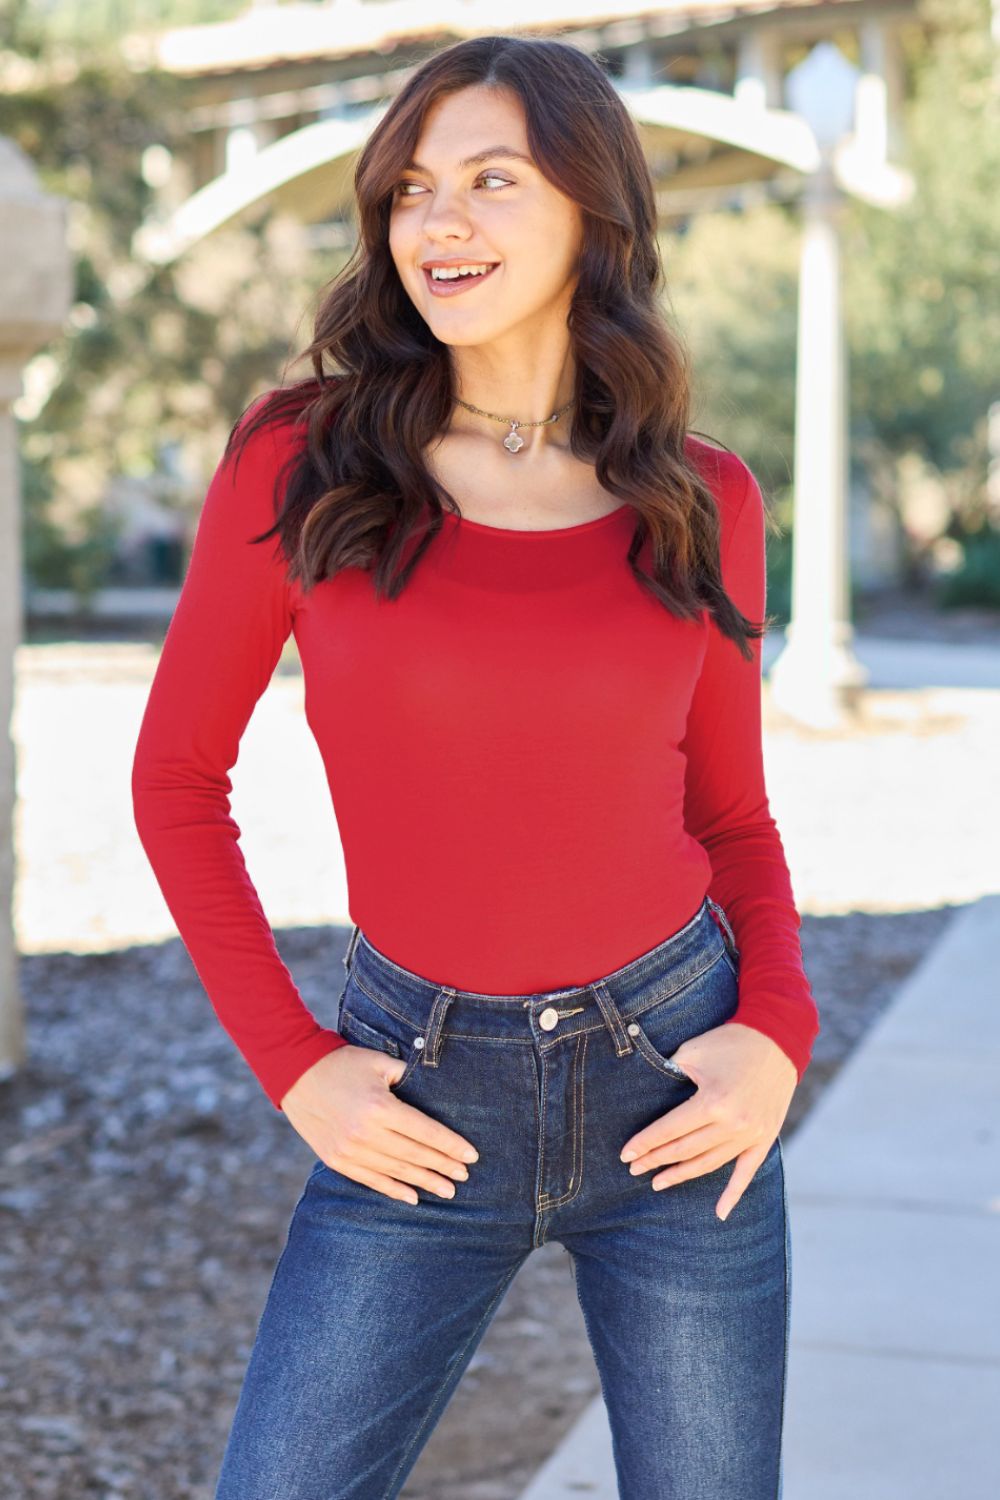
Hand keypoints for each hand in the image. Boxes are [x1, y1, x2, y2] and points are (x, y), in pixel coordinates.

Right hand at [280, 1044, 479, 1204]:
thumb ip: (408, 1077)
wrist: (295, 1075)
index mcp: (380, 1107)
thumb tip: (435, 1091)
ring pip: (396, 1171)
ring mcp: (350, 1150)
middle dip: (443, 1166)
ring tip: (448, 1190)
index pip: (425, 1131)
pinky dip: (394, 1190)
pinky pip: (371, 1180)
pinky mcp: (337, 1160)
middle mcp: (366, 1133)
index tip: (471, 1155)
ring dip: (424, 1182)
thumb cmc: (342, 1063)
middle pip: (414, 1155)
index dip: (450, 1145)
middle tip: (465, 1175)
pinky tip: (413, 1197)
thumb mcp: (378, 1062)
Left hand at [619, 1022, 796, 1220]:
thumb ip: (671, 1076)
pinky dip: (733, 1194)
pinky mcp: (765, 1137)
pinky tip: (719, 1212)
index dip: (645, 1143)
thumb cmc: (729, 1042)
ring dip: (682, 1174)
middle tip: (634, 1170)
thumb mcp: (692, 1052)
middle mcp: (732, 1124)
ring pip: (709, 1163)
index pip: (669, 1130)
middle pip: (685, 1150)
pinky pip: (747, 1171)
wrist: (776, 1038)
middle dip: (656, 1160)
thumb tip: (649, 1098)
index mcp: (712, 1102)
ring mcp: (751, 1134)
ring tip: (659, 1182)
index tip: (626, 1155)